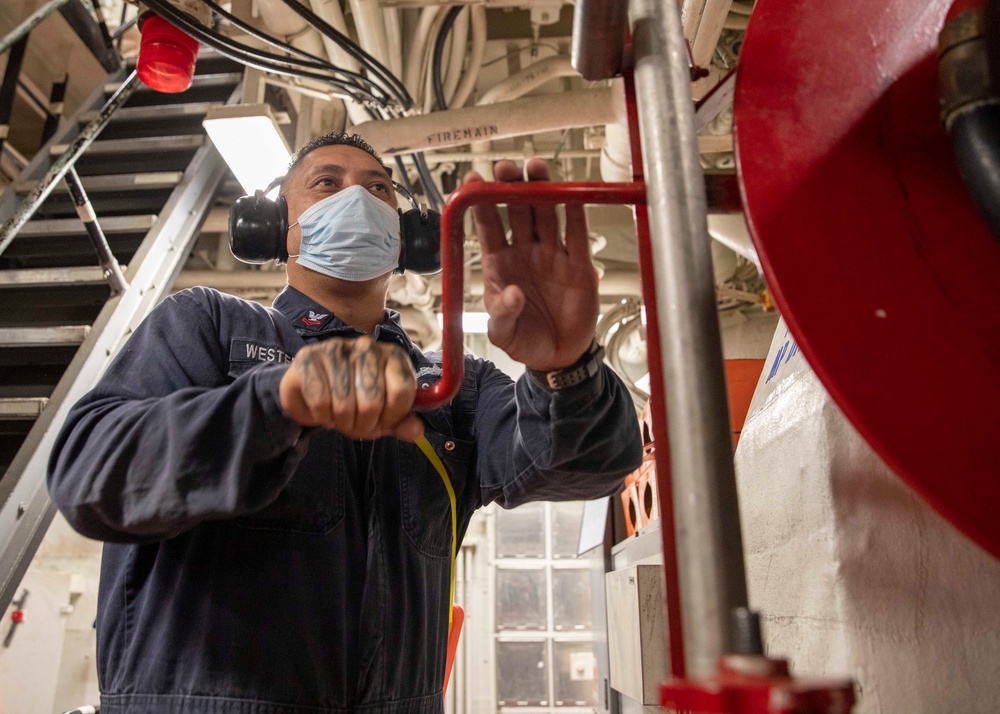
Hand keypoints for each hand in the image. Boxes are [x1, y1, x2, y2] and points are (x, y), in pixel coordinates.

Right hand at [279, 337, 423, 441]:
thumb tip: (415, 431)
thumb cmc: (356, 400)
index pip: (402, 391)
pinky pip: (319, 401)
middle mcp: (367, 346)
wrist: (314, 389)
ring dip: (341, 422)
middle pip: (372, 401)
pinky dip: (320, 416)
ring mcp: (336, 348)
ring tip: (338, 417)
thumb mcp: (384, 414)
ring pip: (344, 404)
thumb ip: (402, 422)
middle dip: (364, 424)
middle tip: (356, 423)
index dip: (392, 417)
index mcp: (394, 356)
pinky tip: (321, 410)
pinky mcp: (308, 356)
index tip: (383, 423)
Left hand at [466, 158, 598, 371]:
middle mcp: (524, 252)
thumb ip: (503, 313)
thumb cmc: (524, 341)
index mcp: (499, 264)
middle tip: (506, 167)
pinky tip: (571, 193)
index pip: (487, 225)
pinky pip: (577, 233)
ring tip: (535, 167)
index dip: (479, 202)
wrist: (559, 357)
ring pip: (546, 213)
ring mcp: (552, 255)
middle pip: (516, 210)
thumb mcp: (503, 333)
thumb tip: (512, 294)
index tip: (472, 179)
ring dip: (541, 190)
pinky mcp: (579, 264)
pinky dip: (575, 212)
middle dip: (510, 187)